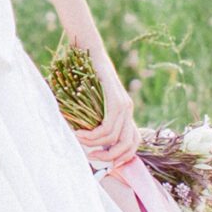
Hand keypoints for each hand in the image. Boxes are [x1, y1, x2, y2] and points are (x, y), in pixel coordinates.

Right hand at [75, 58, 139, 172]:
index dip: (122, 157)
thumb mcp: (88, 102)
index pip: (133, 143)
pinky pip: (107, 127)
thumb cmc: (82, 75)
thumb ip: (91, 119)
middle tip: (92, 159)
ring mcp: (124, 105)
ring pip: (114, 139)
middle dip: (110, 158)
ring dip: (95, 145)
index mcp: (125, 112)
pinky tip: (79, 133)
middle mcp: (128, 110)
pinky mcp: (116, 100)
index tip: (104, 162)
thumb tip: (84, 142)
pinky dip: (92, 135)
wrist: (86, 50)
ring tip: (78, 141)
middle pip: (128, 146)